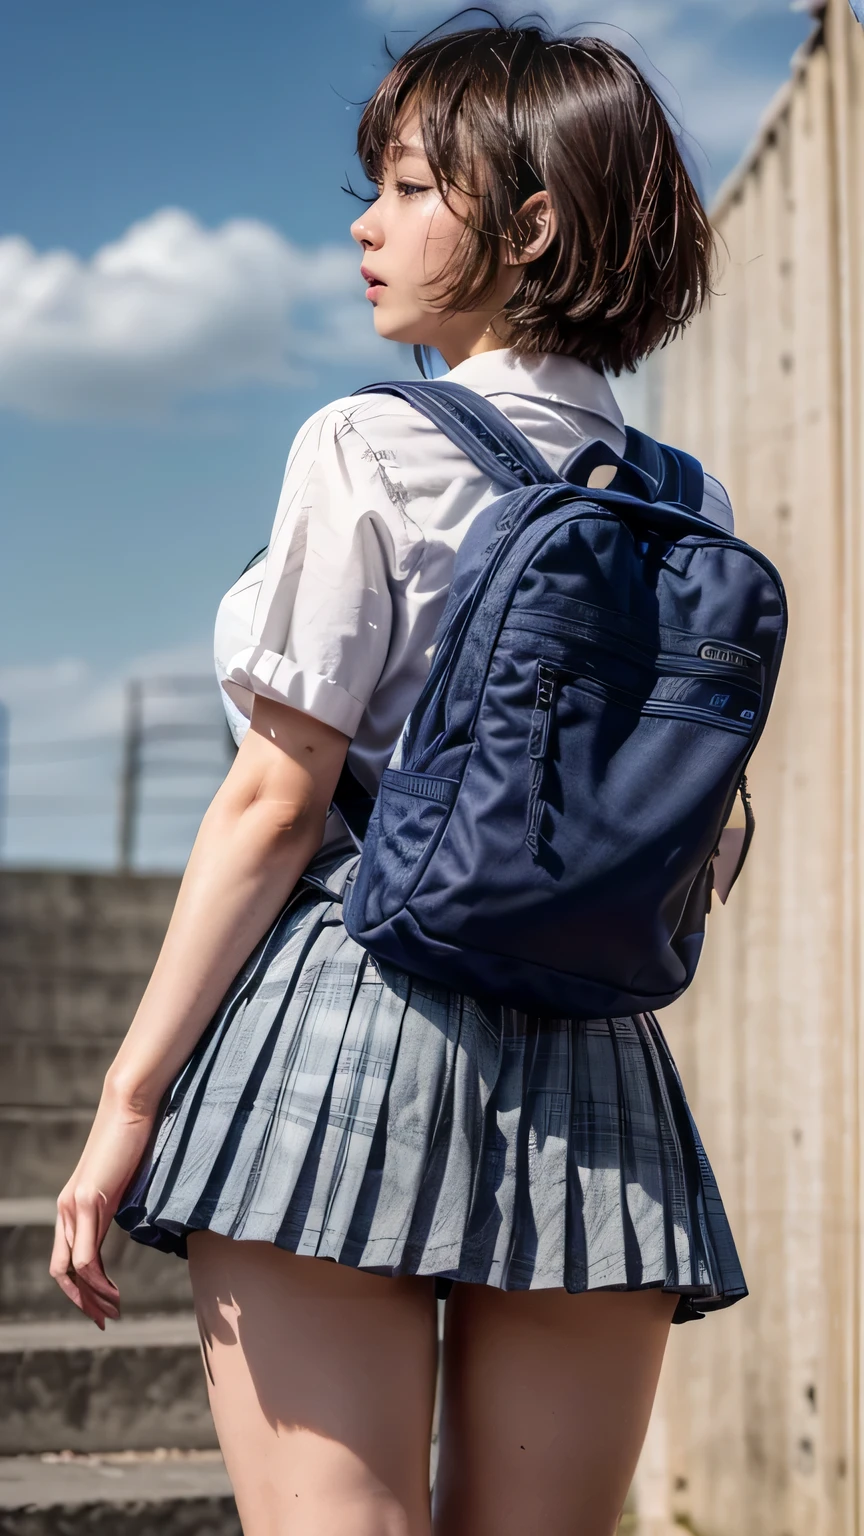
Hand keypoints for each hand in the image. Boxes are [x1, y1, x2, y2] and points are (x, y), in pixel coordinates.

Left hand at [50, 1087, 157, 1328]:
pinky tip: (112, 1292)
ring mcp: (74, 1205)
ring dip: (91, 1297)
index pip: (65, 1259)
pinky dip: (95, 1280)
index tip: (103, 1307)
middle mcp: (67, 1208)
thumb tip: (133, 1219)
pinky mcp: (89, 1200)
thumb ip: (119, 1202)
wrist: (130, 1105)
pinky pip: (84, 1255)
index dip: (79, 1289)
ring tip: (113, 1311)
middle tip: (104, 1321)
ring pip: (71, 1269)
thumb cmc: (134, 1137)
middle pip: (61, 1272)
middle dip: (81, 1302)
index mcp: (73, 1205)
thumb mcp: (124, 1179)